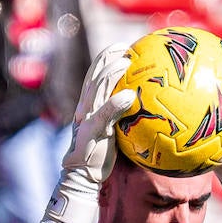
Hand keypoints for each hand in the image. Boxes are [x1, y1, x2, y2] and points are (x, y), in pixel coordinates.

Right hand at [61, 43, 134, 186]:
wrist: (82, 175)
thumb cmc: (99, 155)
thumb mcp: (111, 132)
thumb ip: (120, 117)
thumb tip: (140, 108)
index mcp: (88, 106)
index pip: (95, 75)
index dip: (105, 58)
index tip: (121, 48)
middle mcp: (85, 108)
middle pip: (94, 75)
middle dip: (107, 57)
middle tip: (124, 47)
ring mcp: (87, 118)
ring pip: (97, 89)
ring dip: (111, 74)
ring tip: (126, 63)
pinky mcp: (92, 131)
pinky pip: (104, 114)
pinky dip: (116, 103)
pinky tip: (130, 95)